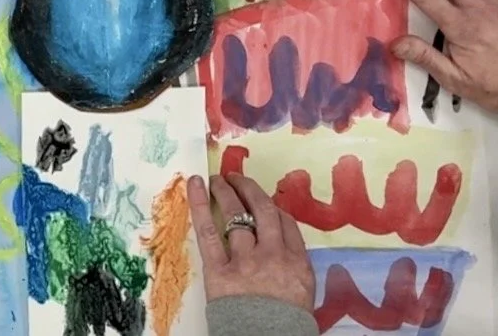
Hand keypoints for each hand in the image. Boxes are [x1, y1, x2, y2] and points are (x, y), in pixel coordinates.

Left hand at [187, 172, 313, 312]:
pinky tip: (195, 184)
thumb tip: (280, 250)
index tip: (262, 201)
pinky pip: (209, 232)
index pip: (286, 224)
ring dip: (227, 191)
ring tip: (218, 179)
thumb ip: (294, 269)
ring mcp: (246, 261)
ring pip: (237, 215)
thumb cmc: (284, 329)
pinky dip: (201, 204)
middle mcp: (273, 255)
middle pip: (263, 211)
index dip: (272, 208)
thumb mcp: (302, 297)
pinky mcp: (219, 271)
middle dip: (250, 189)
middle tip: (237, 177)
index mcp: (297, 264)